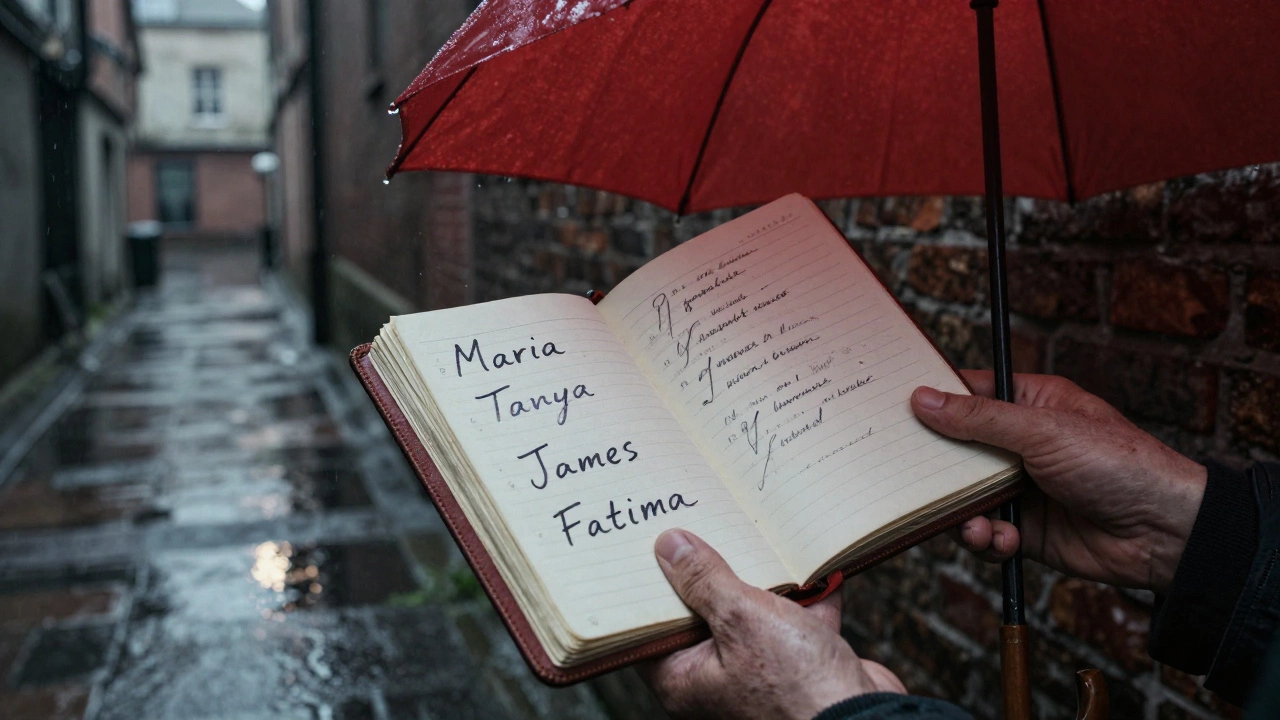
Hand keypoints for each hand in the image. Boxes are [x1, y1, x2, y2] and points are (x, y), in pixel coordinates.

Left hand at [641, 529, 903, 719]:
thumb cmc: (798, 689)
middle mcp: (719, 677)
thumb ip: (705, 580)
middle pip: (705, 612)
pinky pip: (798, 620)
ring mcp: (763, 671)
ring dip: (765, 578)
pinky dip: (807, 594)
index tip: (653, 544)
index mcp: (687, 678)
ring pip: (755, 613)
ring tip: (757, 531)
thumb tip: (669, 546)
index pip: (654, 625)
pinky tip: (810, 560)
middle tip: (706, 524)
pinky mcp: (802, 666)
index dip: (653, 585)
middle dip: (713, 570)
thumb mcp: (742, 620)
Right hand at [911, 371, 1206, 593]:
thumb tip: (923, 399)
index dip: (933, 399)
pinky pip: (986, 533)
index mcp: (1031, 405)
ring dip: (961, 512)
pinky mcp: (1026, 529)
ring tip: (973, 524)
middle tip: (908, 475)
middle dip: (937, 466)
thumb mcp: (1043, 432)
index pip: (969, 394)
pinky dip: (986, 540)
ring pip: (965, 496)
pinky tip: (1000, 541)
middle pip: (958, 449)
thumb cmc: (1119, 465)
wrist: (1164, 533)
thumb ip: (979, 419)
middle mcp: (1022, 444)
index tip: (895, 406)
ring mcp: (1022, 488)